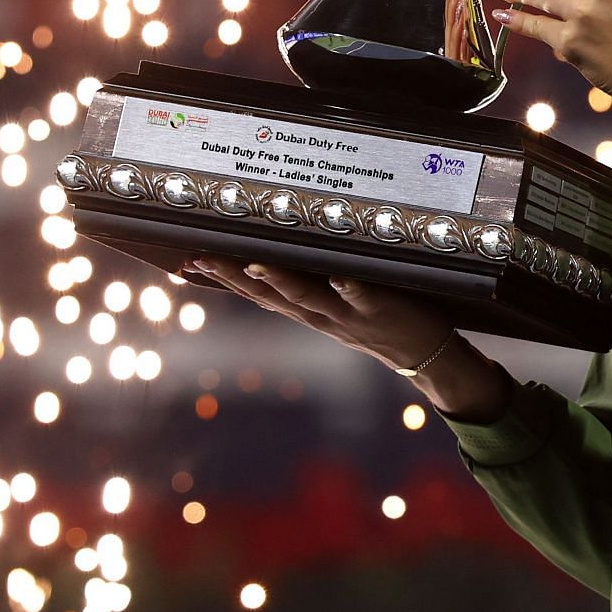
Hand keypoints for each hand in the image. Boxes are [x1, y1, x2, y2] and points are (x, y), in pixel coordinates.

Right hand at [183, 257, 511, 421]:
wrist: (422, 354)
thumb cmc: (376, 318)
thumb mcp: (333, 307)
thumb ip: (307, 286)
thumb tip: (277, 259)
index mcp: (307, 311)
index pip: (256, 293)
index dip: (222, 278)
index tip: (188, 260)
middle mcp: (321, 315)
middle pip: (271, 296)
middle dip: (236, 277)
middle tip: (205, 257)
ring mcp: (349, 314)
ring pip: (310, 299)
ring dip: (284, 283)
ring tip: (259, 264)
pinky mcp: (382, 309)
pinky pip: (365, 298)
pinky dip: (352, 289)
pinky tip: (342, 277)